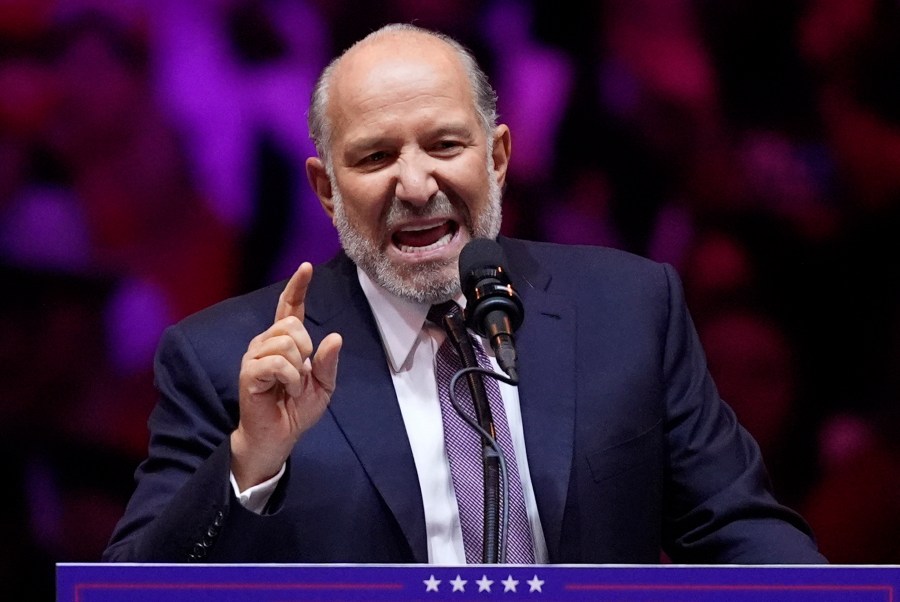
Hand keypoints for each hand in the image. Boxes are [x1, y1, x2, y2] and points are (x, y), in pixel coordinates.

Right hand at [231, 262, 341, 489]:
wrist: (279, 437)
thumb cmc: (297, 410)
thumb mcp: (324, 385)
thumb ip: (329, 362)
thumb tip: (334, 337)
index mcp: (284, 342)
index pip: (290, 307)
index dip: (298, 286)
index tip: (307, 267)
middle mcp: (266, 343)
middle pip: (292, 325)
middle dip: (307, 350)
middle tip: (302, 376)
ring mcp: (254, 357)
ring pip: (286, 342)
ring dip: (299, 369)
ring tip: (293, 387)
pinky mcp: (249, 373)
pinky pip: (277, 362)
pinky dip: (291, 378)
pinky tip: (286, 390)